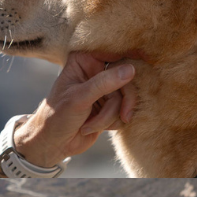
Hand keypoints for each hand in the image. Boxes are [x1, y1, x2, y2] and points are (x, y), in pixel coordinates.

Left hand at [13, 53, 136, 166]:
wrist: (53, 144)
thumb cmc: (57, 116)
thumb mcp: (79, 98)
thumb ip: (104, 83)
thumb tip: (131, 70)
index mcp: (85, 60)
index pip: (114, 52)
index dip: (128, 61)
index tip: (143, 66)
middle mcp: (96, 71)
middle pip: (126, 77)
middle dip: (122, 101)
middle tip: (124, 116)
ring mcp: (104, 89)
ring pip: (125, 97)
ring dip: (110, 116)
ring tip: (89, 125)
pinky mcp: (109, 106)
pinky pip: (124, 110)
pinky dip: (113, 122)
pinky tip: (94, 127)